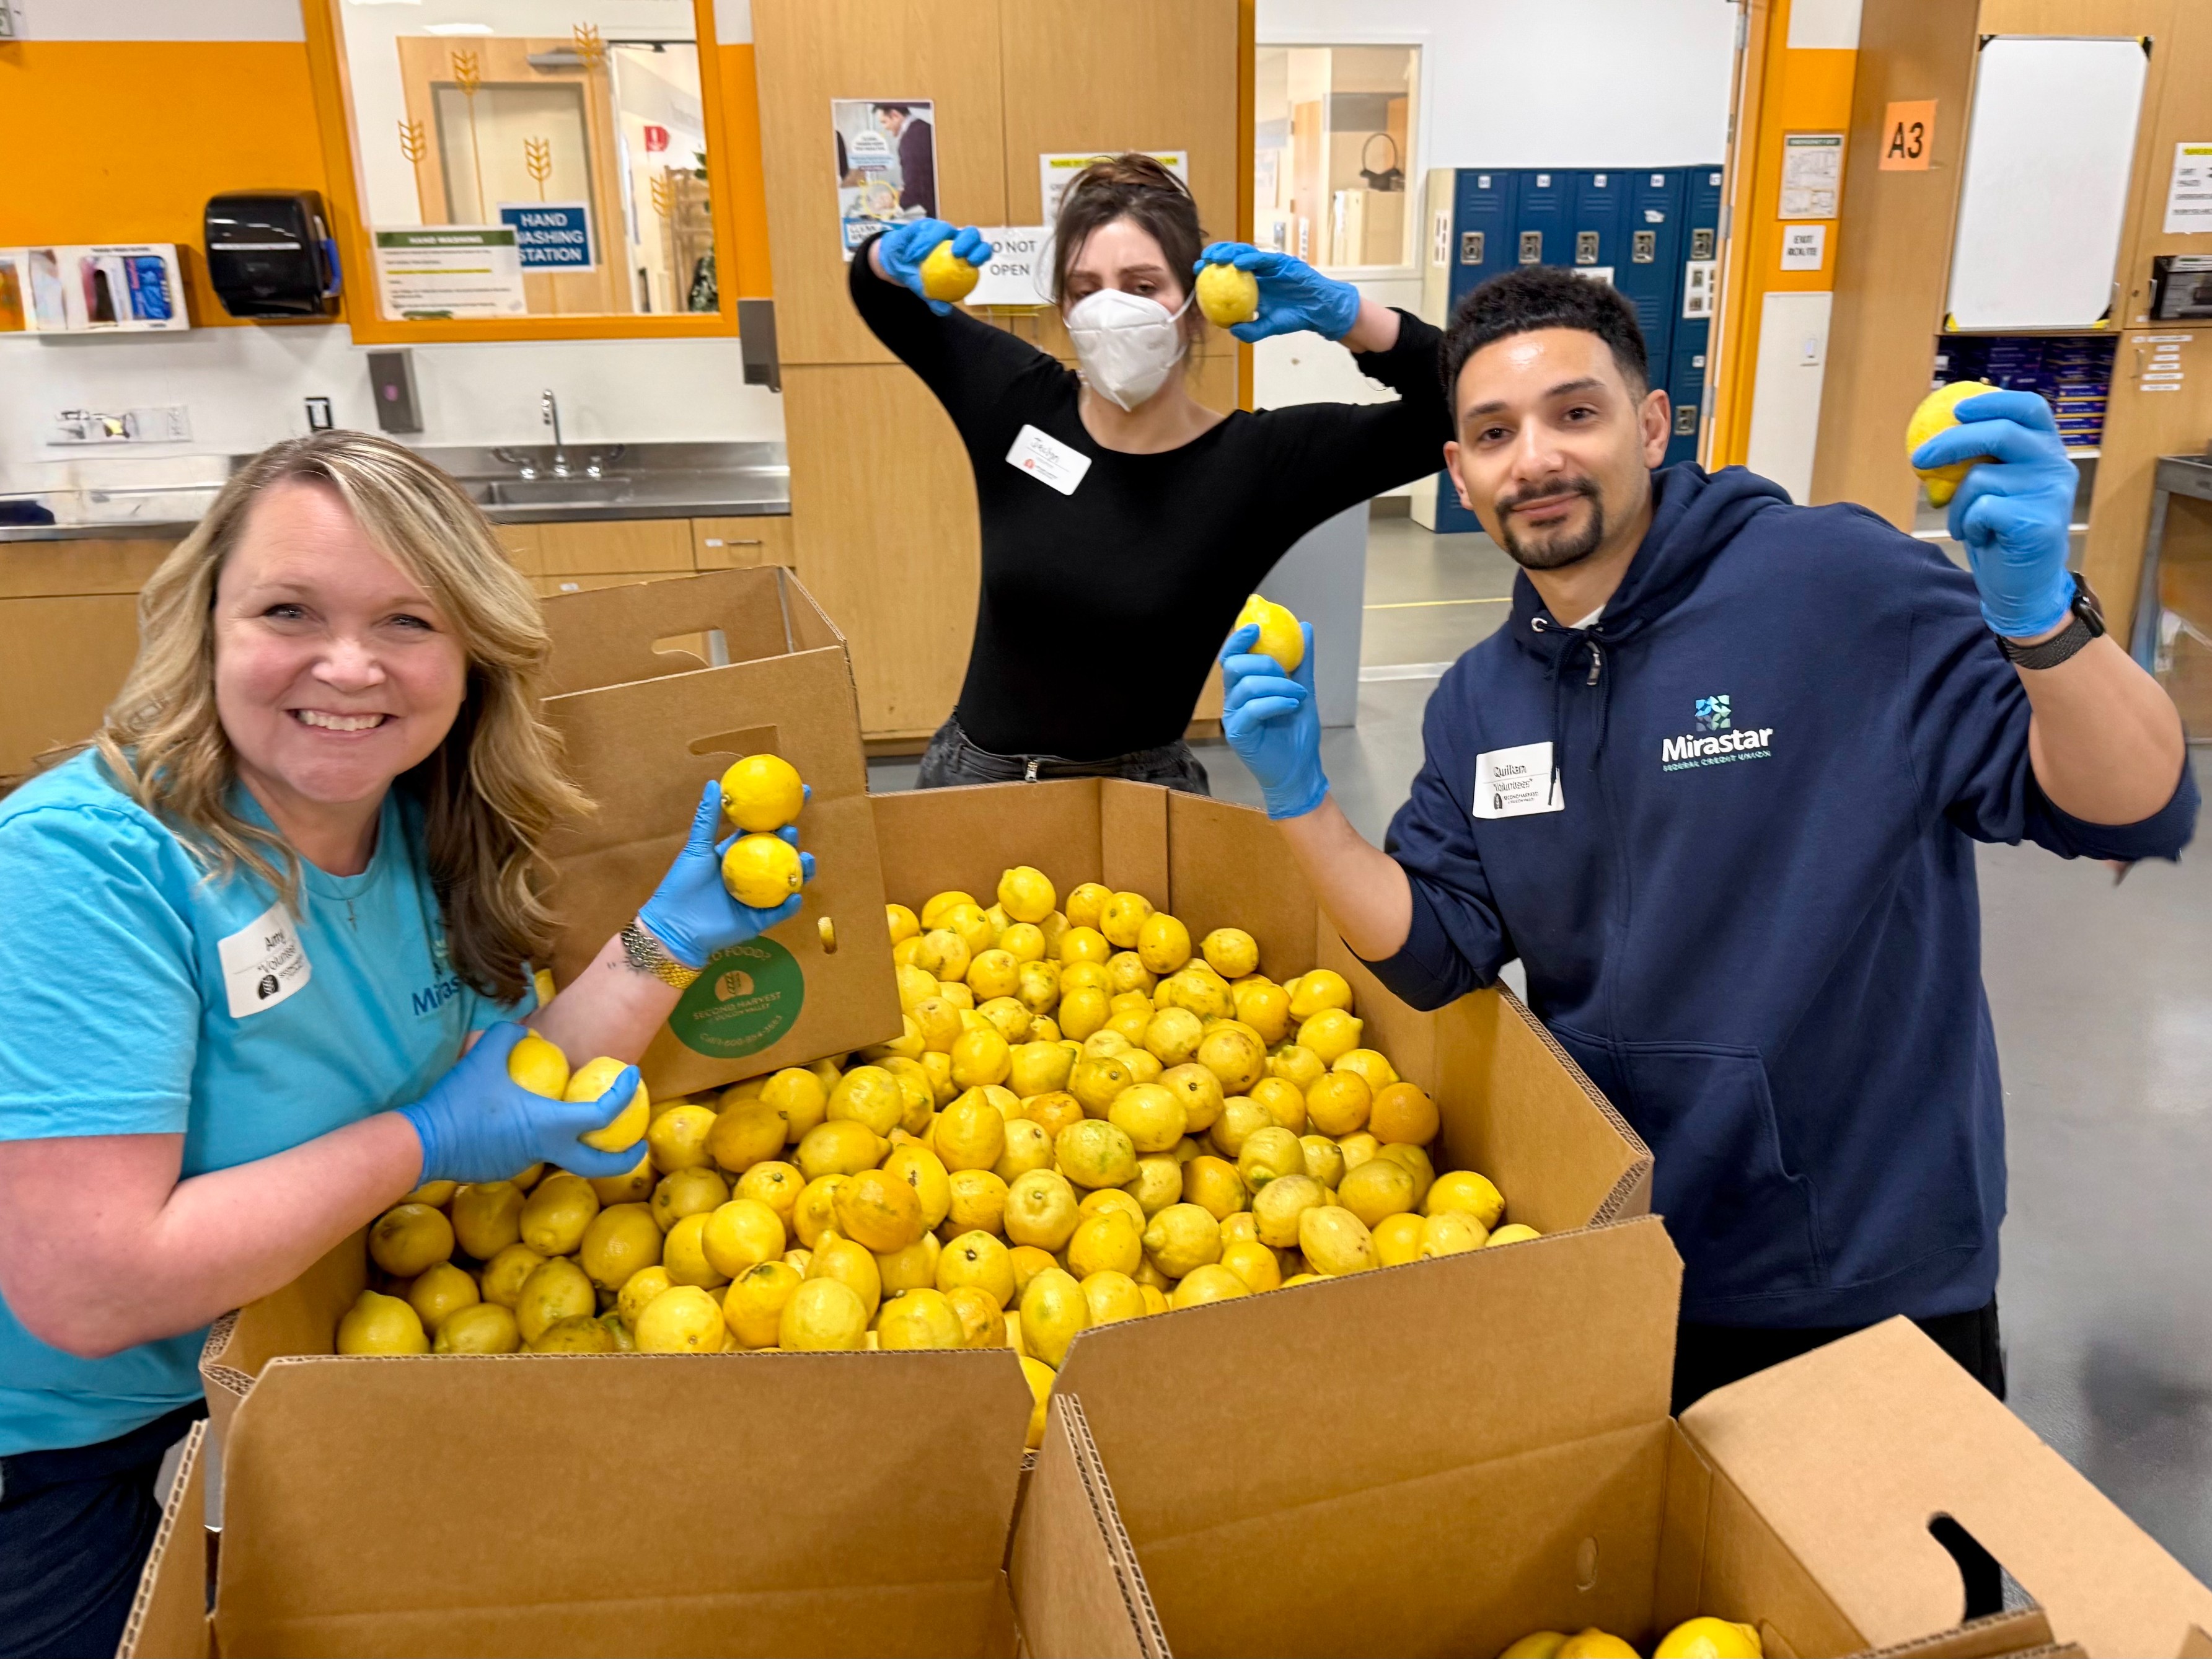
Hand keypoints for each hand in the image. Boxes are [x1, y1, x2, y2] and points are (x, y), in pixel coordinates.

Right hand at [398, 1023, 640, 1183]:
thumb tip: (523, 1029)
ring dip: (570, 1141)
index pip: (602, 1115)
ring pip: (557, 1155)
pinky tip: (519, 1121)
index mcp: (549, 1126)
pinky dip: (536, 1140)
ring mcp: (523, 1165)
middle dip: (623, 1158)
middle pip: (595, 1164)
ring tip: (567, 1116)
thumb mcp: (483, 1057)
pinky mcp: (503, 1170)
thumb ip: (509, 1036)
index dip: (623, 1096)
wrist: (421, 1143)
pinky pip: (529, 1153)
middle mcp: (543, 1151)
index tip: (633, 1079)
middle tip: (637, 1143)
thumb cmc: (457, 1102)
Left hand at [637, 781, 812, 969]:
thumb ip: (708, 818)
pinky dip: (790, 904)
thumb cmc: (681, 886)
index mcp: (737, 853)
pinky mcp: (758, 920)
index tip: (799, 795)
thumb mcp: (696, 848)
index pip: (764, 830)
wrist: (674, 927)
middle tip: (792, 832)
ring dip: (799, 871)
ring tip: (805, 861)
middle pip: (779, 854)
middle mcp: (751, 873)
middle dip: (791, 842)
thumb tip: (715, 783)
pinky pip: (779, 912)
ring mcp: (757, 896)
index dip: (781, 814)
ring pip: (786, 881)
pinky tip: (795, 896)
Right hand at [875, 220, 995, 314]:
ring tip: (919, 256)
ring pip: (945, 228)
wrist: (895, 263)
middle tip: (957, 253)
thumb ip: (935, 299)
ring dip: (934, 241)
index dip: (981, 253)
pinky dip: (920, 242)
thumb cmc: (916, 275)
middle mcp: (954, 239)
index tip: (971, 262)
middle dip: (969, 241)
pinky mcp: (925, 224)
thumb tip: (945, 311)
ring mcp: (940, 230)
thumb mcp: (924, 290)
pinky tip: (913, 253)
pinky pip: (925, 229)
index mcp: (963, 255)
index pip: (979, 251)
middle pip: (971, 233)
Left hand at [1195, 243, 1360, 342]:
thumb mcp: (1269, 326)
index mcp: (1251, 284)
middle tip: (1201, 263)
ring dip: (1228, 253)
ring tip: (1215, 258)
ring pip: (1245, 253)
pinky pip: (1263, 258)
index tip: (1197, 275)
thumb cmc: (1294, 316)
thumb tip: (1231, 330)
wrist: (1318, 310)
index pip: (1227, 273)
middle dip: (1214, 257)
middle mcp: (1258, 271)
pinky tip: (1238, 263)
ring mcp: (1269, 264)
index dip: (1211, 272)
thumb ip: (1252, 330)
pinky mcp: (1281, 261)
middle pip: (1232, 258)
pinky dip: (1250, 259)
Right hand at [1220, 621, 1327, 819]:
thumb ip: (1301, 662)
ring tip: (1299, 696)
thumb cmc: (1296, 733)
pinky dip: (1276, 702)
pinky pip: (1253, 709)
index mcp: (1243, 687)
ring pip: (1247, 686)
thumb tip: (1304, 628)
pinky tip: (1293, 706)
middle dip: (1265, 663)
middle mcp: (1233, 700)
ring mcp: (1233, 718)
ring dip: (1279, 685)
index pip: (1232, 657)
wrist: (1300, 769)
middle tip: (1288, 674)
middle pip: (1234, 667)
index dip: (1238, 640)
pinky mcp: (1238, 734)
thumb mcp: (1303, 690)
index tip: (1257, 628)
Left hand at [1910, 389, 2078, 638]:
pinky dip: (1968, 524)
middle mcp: (2056, 466)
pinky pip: (1982, 509)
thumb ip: (1981, 458)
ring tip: (1968, 524)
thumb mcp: (1993, 487)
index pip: (2029, 408)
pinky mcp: (2038, 523)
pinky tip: (1982, 537)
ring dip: (1959, 504)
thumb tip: (1937, 431)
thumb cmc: (2000, 532)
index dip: (1994, 401)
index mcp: (2048, 449)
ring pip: (1981, 477)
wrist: (2022, 585)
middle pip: (2001, 433)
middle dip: (1952, 441)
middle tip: (1919, 457)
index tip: (1956, 408)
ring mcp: (2051, 494)